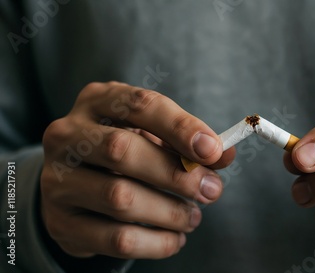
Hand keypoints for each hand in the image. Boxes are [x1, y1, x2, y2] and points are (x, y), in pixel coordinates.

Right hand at [41, 82, 234, 258]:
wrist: (75, 184)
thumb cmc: (124, 151)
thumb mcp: (154, 135)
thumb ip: (188, 143)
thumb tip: (225, 154)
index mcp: (97, 101)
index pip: (140, 105)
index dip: (180, 127)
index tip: (213, 150)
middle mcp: (67, 135)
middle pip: (123, 151)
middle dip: (177, 174)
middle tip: (212, 190)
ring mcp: (57, 179)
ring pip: (120, 198)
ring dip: (170, 212)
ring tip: (193, 217)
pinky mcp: (60, 222)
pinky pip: (116, 238)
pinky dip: (157, 242)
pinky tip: (175, 238)